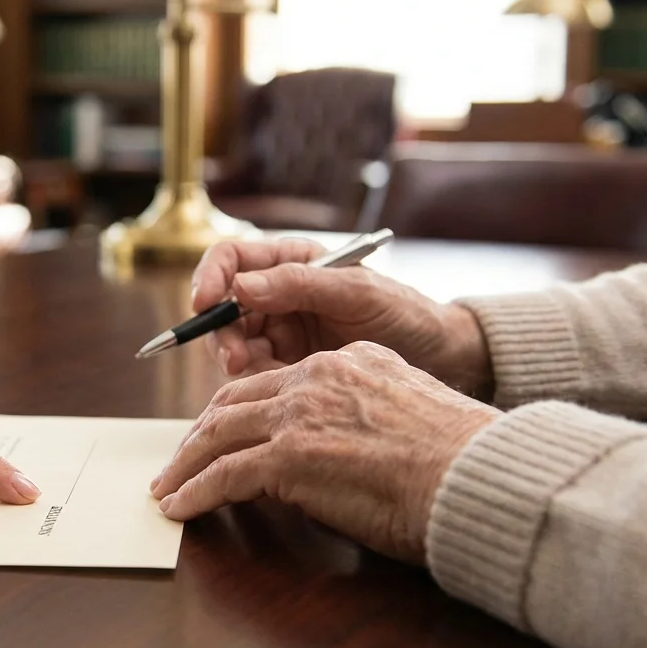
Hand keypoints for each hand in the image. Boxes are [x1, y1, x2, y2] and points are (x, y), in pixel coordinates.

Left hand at [150, 342, 498, 563]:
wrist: (477, 473)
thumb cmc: (460, 459)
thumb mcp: (408, 409)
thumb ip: (366, 412)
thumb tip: (339, 445)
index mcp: (346, 362)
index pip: (274, 382)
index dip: (240, 410)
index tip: (222, 432)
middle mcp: (316, 377)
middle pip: (234, 402)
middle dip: (201, 433)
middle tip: (181, 460)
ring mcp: (298, 415)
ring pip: (218, 434)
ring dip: (186, 465)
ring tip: (167, 489)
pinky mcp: (288, 456)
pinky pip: (223, 475)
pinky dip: (194, 492)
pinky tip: (179, 508)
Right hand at [191, 239, 492, 394]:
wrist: (441, 360)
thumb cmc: (406, 313)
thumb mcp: (356, 291)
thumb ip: (299, 284)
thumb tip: (240, 285)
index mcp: (292, 261)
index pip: (231, 259)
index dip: (210, 276)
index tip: (206, 302)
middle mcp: (278, 294)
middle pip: (223, 307)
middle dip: (222, 332)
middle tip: (236, 358)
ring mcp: (280, 332)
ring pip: (232, 344)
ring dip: (236, 359)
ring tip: (256, 374)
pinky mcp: (286, 368)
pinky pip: (252, 375)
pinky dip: (254, 383)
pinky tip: (274, 388)